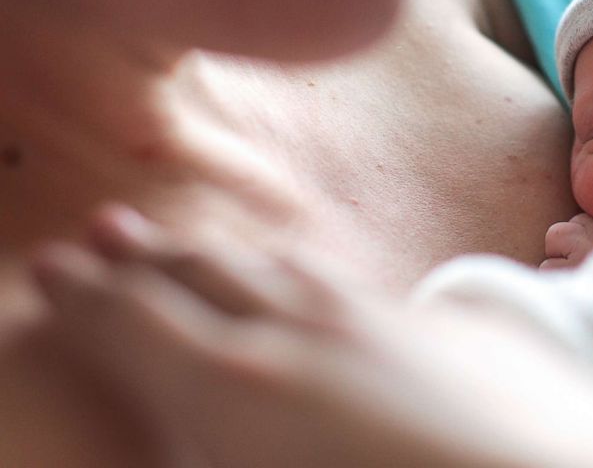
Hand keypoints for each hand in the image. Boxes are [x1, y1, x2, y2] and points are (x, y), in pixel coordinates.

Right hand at [30, 206, 592, 467]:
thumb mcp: (260, 463)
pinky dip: (299, 272)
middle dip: (144, 259)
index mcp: (243, 386)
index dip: (92, 295)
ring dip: (220, 254)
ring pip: (274, 268)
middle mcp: (306, 331)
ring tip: (186, 243)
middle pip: (202, 278)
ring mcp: (379, 317)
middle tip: (104, 236)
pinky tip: (303, 277)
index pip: (138, 320)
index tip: (59, 268)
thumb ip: (212, 437)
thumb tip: (181, 430)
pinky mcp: (443, 323)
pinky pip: (344, 283)